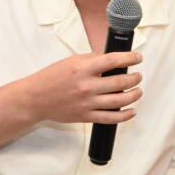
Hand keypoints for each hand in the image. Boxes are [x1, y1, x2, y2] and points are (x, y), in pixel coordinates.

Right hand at [24, 51, 143, 124]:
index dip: (130, 58)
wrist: (36, 98)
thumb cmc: (51, 78)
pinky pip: (111, 118)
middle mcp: (87, 86)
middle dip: (135, 78)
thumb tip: (111, 57)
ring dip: (134, 94)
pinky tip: (131, 111)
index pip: (113, 61)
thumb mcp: (71, 61)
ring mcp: (87, 103)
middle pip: (120, 81)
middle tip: (138, 76)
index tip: (138, 57)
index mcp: (82, 69)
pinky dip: (125, 115)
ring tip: (137, 90)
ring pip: (120, 100)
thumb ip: (92, 59)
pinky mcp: (86, 117)